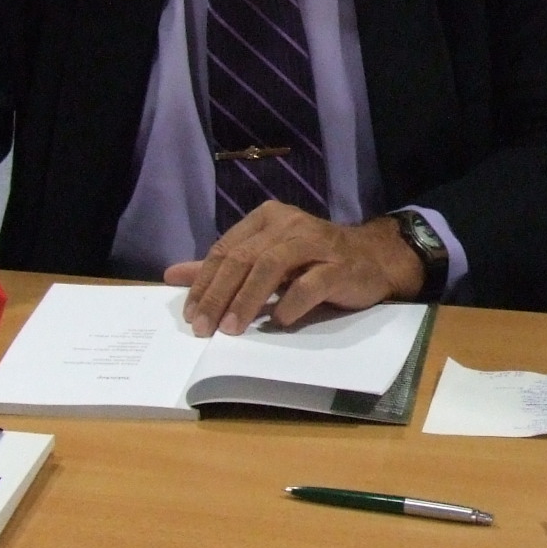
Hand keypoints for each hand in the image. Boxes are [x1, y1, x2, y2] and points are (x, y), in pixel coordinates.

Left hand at [163, 202, 423, 336]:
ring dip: (247, 300)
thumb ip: (222, 268)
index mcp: (267, 218)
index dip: (204, 283)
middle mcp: (289, 224)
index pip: (225, 249)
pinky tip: (279, 321)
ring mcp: (316, 243)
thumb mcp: (266, 259)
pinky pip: (310, 284)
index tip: (191, 316)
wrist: (374, 260)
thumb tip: (172, 276)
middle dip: (218, 295)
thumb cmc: (314, 261)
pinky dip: (291, 302)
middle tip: (203, 329)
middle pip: (243, 258)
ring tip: (232, 329)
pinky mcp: (339, 266)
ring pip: (272, 266)